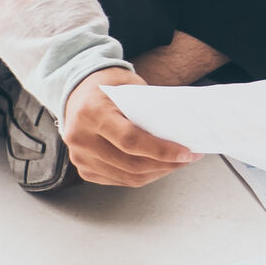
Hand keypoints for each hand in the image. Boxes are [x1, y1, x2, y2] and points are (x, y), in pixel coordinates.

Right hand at [60, 67, 199, 187]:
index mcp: (92, 112)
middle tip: (188, 158)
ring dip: (157, 173)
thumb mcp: (130, 86)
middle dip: (165, 164)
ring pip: (126, 177)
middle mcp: (81, 137)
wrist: (77, 90)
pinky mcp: (83, 168)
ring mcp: (79, 156)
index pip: (130, 140)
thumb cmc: (109, 85)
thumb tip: (180, 133)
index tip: (186, 152)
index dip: (161, 150)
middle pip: (130, 164)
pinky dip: (142, 176)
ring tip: (177, 163)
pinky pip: (118, 179)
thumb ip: (149, 108)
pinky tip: (158, 166)